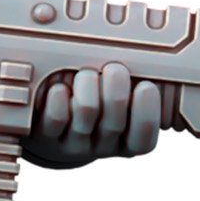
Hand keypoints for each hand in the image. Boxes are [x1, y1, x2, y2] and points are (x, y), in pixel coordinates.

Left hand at [33, 62, 162, 161]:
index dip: (146, 113)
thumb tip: (152, 55)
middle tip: (115, 69)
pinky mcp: (47, 135)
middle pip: (114, 123)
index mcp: (126, 141)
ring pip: (87, 112)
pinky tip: (59, 87)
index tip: (146, 86)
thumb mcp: (121, 99)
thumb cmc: (97, 105)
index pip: (143, 140)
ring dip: (88, 85)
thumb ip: (136, 83)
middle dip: (116, 90)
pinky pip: (56, 117)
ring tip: (86, 72)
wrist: (52, 130)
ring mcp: (73, 143)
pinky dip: (59, 97)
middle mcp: (102, 146)